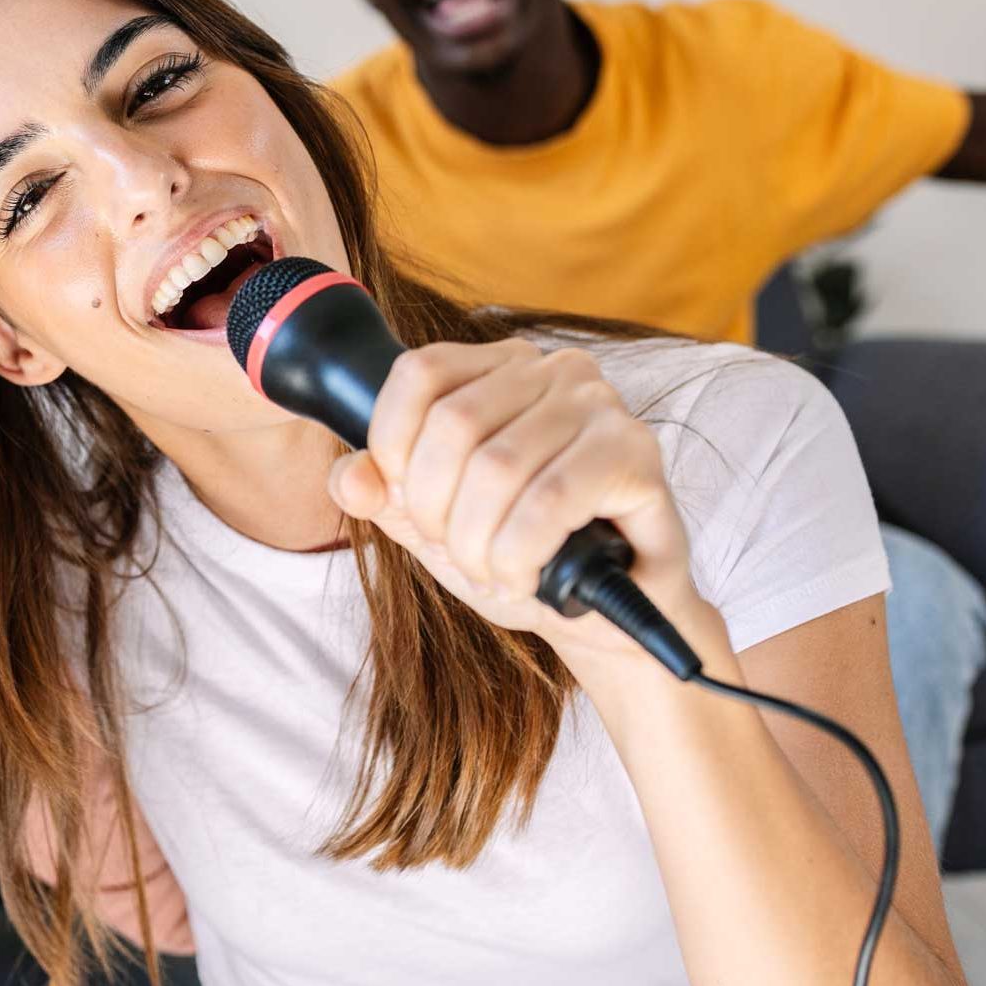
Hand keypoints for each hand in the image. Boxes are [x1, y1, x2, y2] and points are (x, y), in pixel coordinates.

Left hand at [327, 339, 710, 681]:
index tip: (405, 502)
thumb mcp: (431, 526)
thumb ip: (383, 494)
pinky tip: (525, 578)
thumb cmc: (519, 556)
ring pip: (498, 468)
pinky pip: (549, 501)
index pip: (419, 373)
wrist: (603, 617)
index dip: (392, 446)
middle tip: (459, 553)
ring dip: (479, 544)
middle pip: (454, 423)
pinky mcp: (635, 454)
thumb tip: (350, 476)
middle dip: (436, 509)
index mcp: (498, 369)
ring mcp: (601, 406)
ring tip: (494, 572)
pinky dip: (519, 554)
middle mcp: (553, 371)